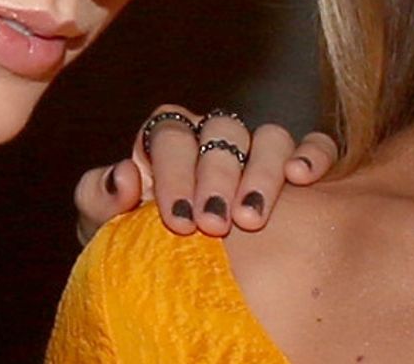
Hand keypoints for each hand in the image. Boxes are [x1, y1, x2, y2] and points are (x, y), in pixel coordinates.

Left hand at [73, 103, 336, 244]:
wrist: (186, 284)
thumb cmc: (141, 247)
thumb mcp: (106, 229)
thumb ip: (98, 197)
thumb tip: (124, 174)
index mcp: (169, 144)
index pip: (171, 129)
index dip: (173, 168)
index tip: (175, 218)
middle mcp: (215, 140)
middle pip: (222, 129)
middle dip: (216, 175)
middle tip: (213, 224)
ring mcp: (258, 152)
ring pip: (269, 135)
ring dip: (262, 171)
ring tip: (252, 218)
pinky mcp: (299, 169)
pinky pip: (316, 144)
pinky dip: (313, 154)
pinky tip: (302, 180)